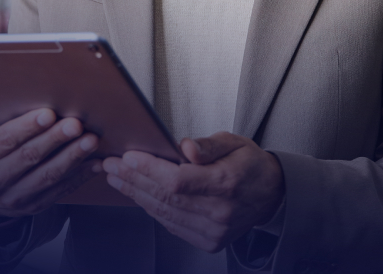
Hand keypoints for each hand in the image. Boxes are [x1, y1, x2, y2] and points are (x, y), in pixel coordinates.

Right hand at [0, 108, 101, 217]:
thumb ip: (9, 122)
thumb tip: (41, 96)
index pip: (6, 140)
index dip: (28, 127)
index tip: (49, 113)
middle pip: (29, 157)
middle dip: (55, 139)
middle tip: (75, 124)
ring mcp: (15, 197)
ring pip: (48, 175)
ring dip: (72, 157)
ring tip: (91, 141)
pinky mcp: (34, 206)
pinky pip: (61, 190)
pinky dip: (80, 176)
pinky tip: (94, 162)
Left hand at [102, 131, 284, 252]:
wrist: (270, 195)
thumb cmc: (249, 164)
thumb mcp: (234, 142)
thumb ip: (209, 144)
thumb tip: (185, 147)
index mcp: (227, 183)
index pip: (178, 180)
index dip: (150, 169)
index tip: (128, 157)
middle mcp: (219, 211)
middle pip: (166, 197)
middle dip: (134, 179)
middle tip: (111, 165)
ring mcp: (213, 230)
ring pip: (165, 212)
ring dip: (137, 194)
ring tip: (117, 178)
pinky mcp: (208, 241)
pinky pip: (172, 224)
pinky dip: (153, 208)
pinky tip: (138, 194)